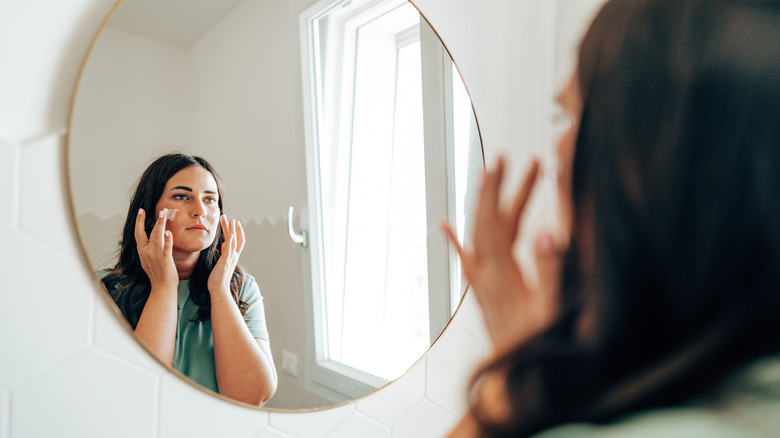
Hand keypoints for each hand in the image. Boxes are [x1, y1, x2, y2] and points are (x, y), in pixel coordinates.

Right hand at [135, 208, 178, 289]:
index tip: (141, 211)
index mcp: (142, 251)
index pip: (138, 233)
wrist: (162, 287)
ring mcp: (155, 255)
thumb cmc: (156, 274)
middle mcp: (146, 252)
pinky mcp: (165, 259)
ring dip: (160, 224)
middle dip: (148, 220)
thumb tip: (147, 239)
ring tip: (164, 213)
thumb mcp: (147, 260)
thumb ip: (147, 249)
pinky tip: (168, 232)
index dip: (139, 221)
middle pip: (146, 232)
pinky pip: (166, 247)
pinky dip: (167, 240)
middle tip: (156, 209)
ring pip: (156, 236)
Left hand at [208, 215, 244, 298]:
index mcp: (232, 255)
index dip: (234, 230)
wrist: (219, 289)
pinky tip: (230, 234)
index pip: (236, 240)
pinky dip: (231, 241)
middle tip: (228, 217)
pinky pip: (230, 249)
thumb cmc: (217, 278)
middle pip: (237, 237)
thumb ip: (224, 253)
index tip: (231, 221)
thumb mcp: (221, 262)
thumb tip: (224, 246)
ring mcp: (231, 258)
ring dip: (234, 230)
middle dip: (233, 227)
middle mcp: (234, 255)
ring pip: (235, 241)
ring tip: (232, 220)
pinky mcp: (226, 261)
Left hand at [443, 157, 562, 353]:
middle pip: (485, 221)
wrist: (512, 382)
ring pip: (477, 235)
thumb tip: (549, 231)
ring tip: (489, 180)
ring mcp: (482, 284)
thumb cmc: (536, 348)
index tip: (516, 163)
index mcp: (503, 273)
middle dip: (493, 188)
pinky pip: (466, 258)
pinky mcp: (483, 293)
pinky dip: (456, 238)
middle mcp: (486, 275)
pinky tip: (447, 227)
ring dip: (483, 206)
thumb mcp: (552, 309)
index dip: (507, 190)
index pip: (499, 220)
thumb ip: (550, 270)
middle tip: (502, 159)